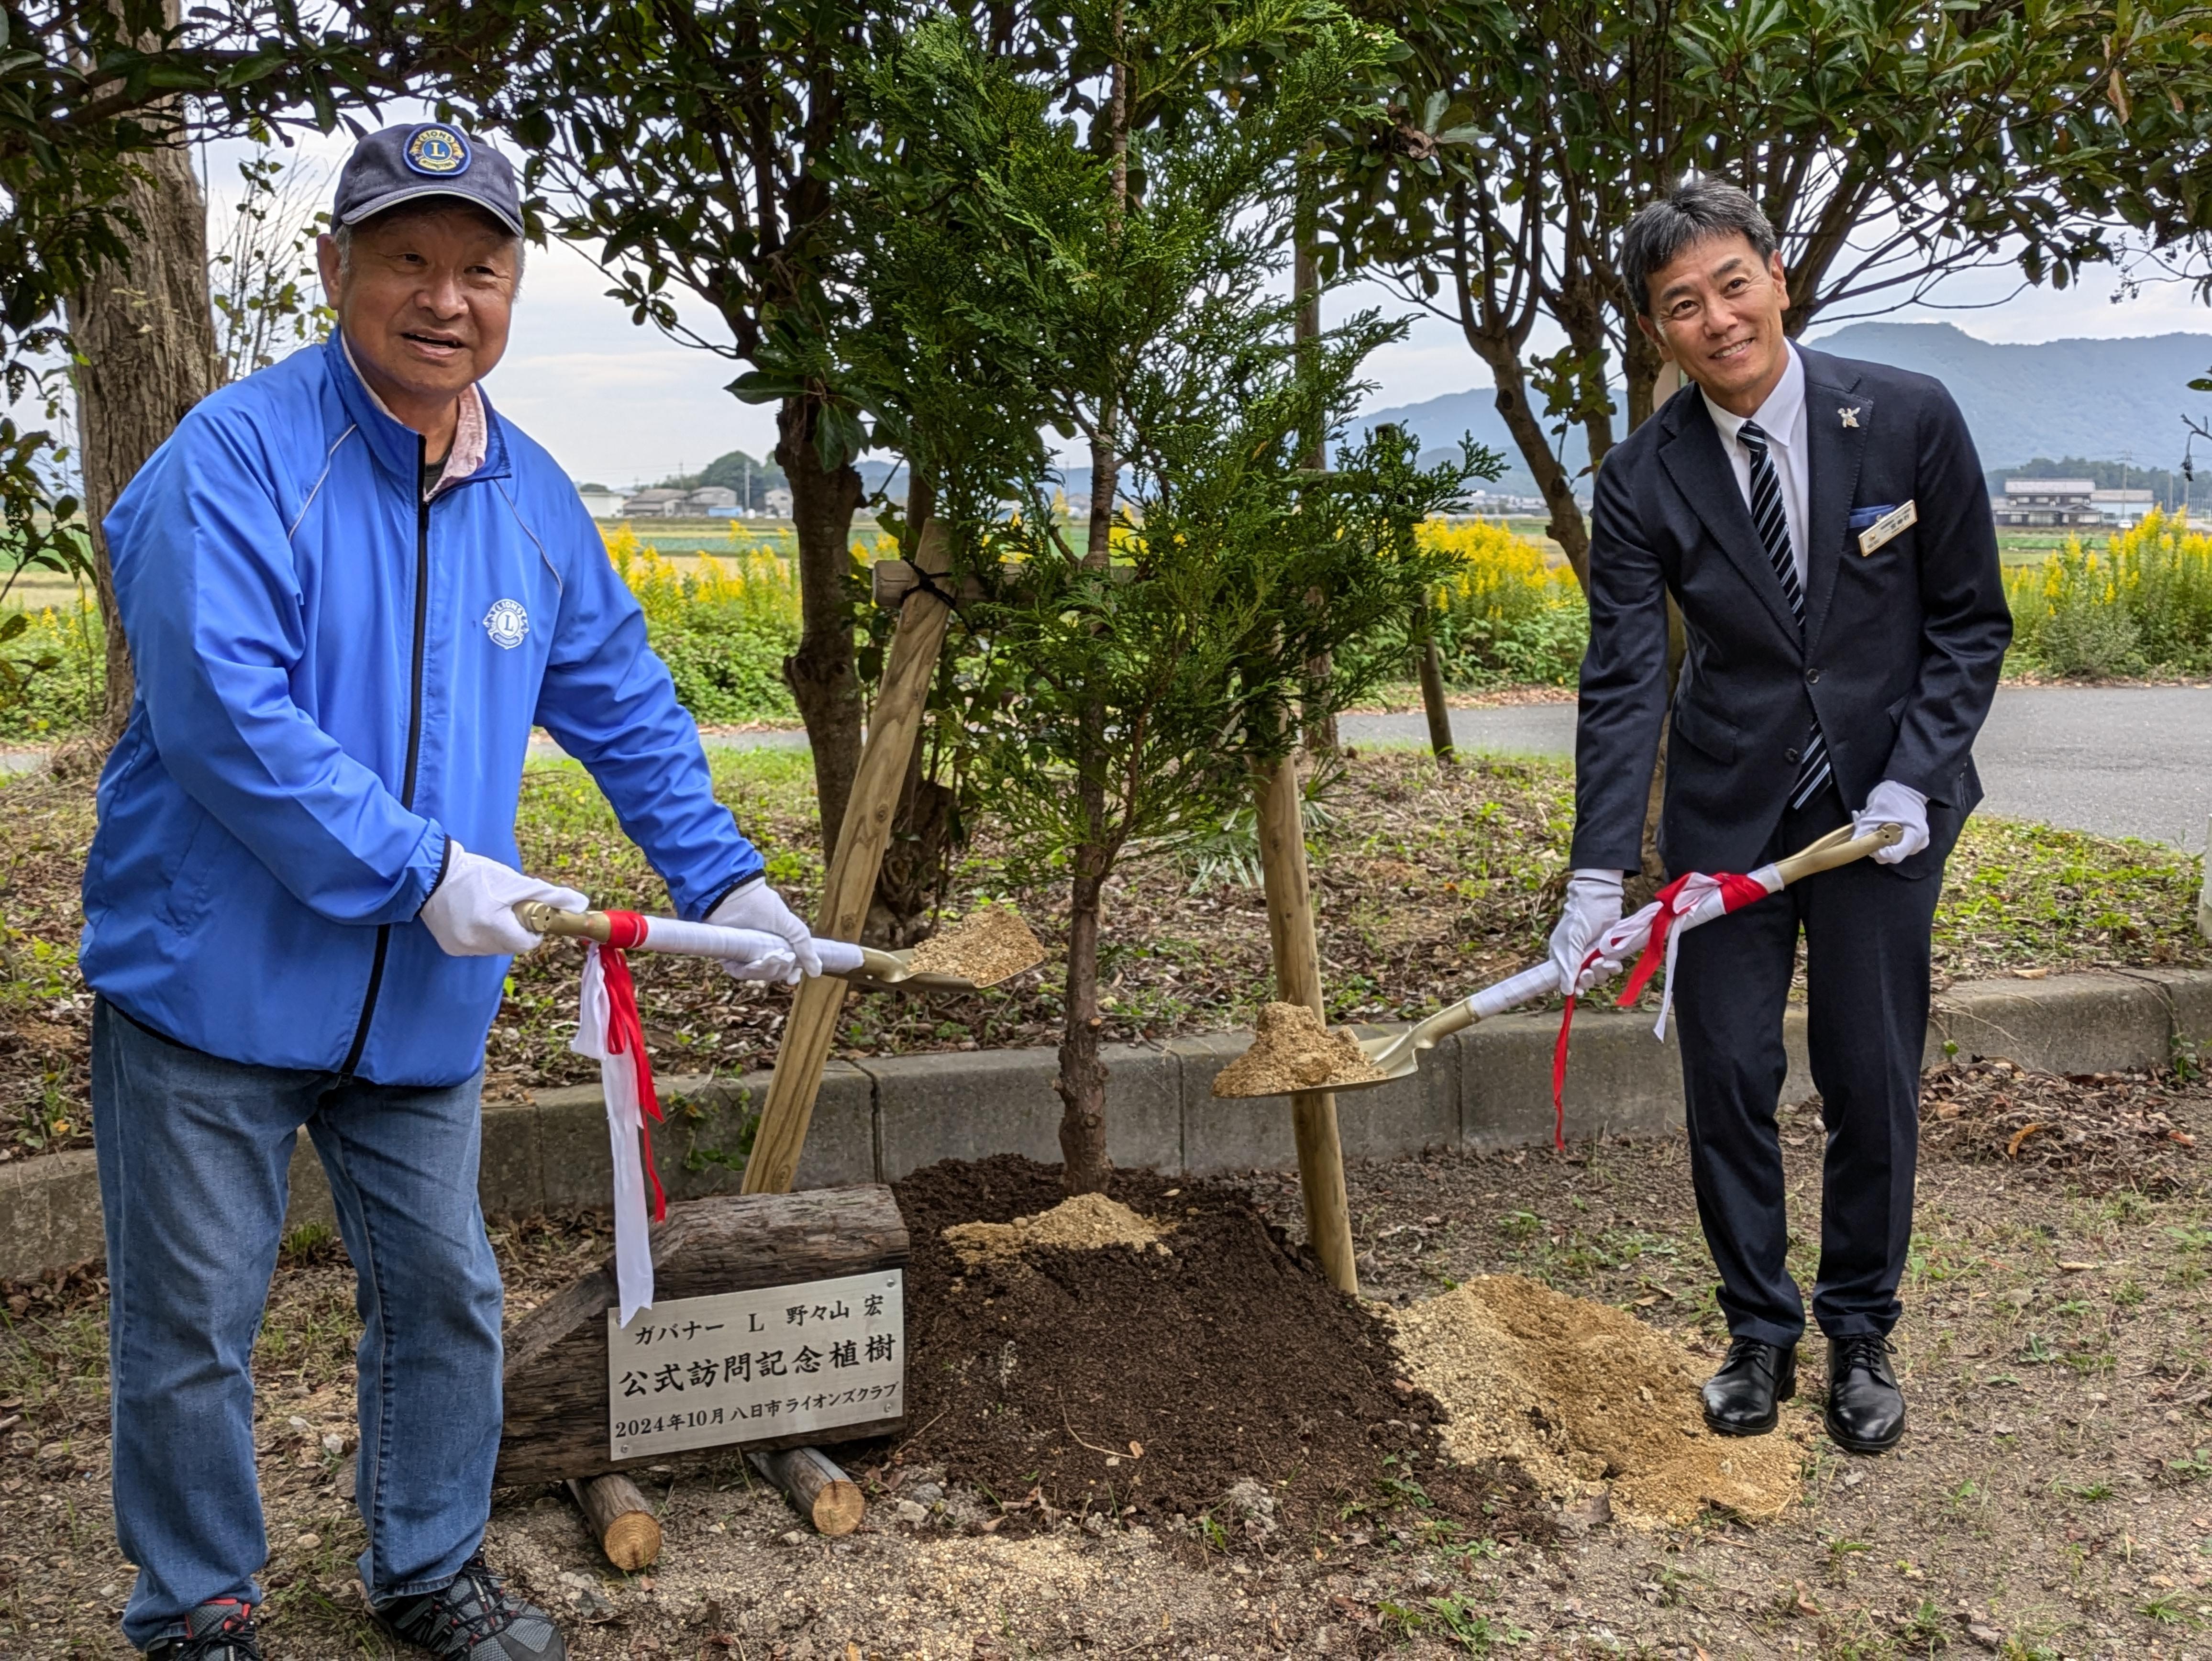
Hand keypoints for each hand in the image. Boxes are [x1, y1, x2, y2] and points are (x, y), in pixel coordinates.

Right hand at [418, 839, 587, 956]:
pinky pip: (477, 946)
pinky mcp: (450, 947)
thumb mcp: (516, 882)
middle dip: (516, 929)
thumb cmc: (476, 874)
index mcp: (492, 927)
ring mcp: (460, 947)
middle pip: (511, 946)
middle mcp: (474, 942)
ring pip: (494, 948)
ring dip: (498, 933)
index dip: (532, 929)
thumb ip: (550, 896)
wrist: (432, 873)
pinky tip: (472, 915)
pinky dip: (481, 934)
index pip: (527, 943)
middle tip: (505, 908)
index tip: (526, 912)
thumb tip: (581, 906)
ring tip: (487, 908)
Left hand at [708, 880, 821, 982]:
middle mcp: (761, 951)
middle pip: (774, 973)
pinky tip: (756, 961)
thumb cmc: (766, 908)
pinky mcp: (729, 956)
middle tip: (783, 957)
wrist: (738, 897)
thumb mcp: (793, 927)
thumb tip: (817, 972)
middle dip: (781, 970)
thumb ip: (806, 948)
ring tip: (770, 956)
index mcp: (777, 944)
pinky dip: (750, 970)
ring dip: (767, 970)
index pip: (786, 967)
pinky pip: (740, 973)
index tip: (793, 979)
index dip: (791, 974)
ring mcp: (745, 954)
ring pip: (758, 975)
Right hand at [1548, 869, 1624, 995]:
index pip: (1564, 978)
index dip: (1572, 986)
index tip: (1578, 991)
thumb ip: (1568, 967)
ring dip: (1601, 972)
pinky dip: (1612, 968)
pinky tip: (1612, 962)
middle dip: (1588, 978)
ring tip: (1602, 961)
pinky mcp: (1609, 951)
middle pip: (1583, 980)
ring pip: (1598, 976)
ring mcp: (1594, 954)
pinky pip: (1611, 968)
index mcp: (1562, 955)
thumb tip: (1565, 991)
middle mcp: (1578, 957)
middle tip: (1590, 971)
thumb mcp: (1570, 943)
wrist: (1599, 898)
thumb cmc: (1579, 918)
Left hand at [1853, 779, 1929, 865]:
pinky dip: (1886, 838)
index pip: (1894, 856)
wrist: (1907, 787)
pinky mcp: (1913, 839)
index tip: (1869, 842)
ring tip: (1871, 823)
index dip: (1879, 853)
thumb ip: (1864, 829)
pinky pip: (1898, 845)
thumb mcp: (1875, 811)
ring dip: (1879, 840)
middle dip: (1876, 845)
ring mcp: (1918, 841)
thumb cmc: (1893, 796)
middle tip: (1866, 829)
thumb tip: (1855, 843)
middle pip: (1893, 855)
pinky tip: (1878, 826)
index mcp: (1914, 834)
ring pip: (1894, 850)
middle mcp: (1919, 842)